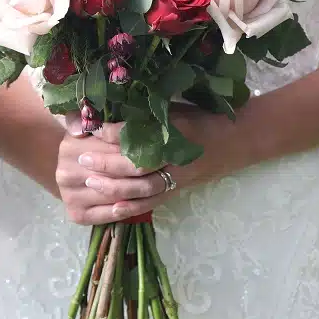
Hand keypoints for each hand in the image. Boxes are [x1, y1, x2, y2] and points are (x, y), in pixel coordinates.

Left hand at [59, 106, 236, 223]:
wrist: (235, 140)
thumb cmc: (200, 118)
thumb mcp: (174, 110)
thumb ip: (145, 115)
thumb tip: (108, 115)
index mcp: (177, 131)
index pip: (142, 134)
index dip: (116, 133)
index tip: (93, 128)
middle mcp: (178, 157)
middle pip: (140, 165)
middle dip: (109, 163)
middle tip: (83, 159)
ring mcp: (179, 177)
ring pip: (145, 188)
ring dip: (116, 187)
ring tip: (91, 182)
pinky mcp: (179, 190)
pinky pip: (154, 202)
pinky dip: (134, 207)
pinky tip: (114, 208)